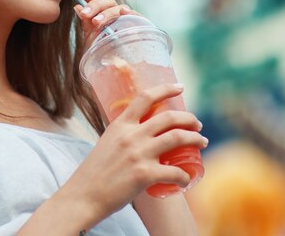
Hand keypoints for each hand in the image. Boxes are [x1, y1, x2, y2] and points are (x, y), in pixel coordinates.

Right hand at [62, 83, 207, 219]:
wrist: (83, 196)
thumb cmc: (94, 173)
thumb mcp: (107, 142)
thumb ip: (123, 135)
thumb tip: (141, 133)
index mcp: (120, 124)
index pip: (146, 97)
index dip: (166, 89)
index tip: (180, 87)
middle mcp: (131, 135)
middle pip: (169, 117)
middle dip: (189, 119)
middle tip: (197, 125)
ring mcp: (139, 153)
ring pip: (177, 138)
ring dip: (195, 139)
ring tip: (202, 143)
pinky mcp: (144, 174)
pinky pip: (174, 171)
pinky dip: (185, 175)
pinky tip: (186, 178)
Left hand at [68, 0, 139, 47]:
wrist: (124, 67)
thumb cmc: (106, 53)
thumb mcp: (92, 39)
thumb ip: (86, 23)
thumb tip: (77, 7)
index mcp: (100, 14)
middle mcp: (114, 13)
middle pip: (106, 1)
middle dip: (94, 5)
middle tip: (85, 14)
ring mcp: (127, 18)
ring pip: (118, 8)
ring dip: (106, 14)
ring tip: (97, 23)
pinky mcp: (139, 24)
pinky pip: (136, 15)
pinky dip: (130, 12)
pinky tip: (124, 13)